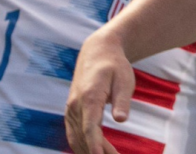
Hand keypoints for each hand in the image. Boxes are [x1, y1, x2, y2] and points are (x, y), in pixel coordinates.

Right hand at [66, 30, 134, 153]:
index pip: (89, 127)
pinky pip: (73, 134)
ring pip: (76, 138)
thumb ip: (122, 100)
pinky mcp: (71, 112)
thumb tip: (121, 120)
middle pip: (83, 136)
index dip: (94, 145)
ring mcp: (71, 109)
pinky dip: (82, 146)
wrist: (97, 52)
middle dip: (98, 153)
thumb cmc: (115, 66)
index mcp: (89, 97)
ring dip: (89, 151)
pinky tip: (95, 153)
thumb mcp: (125, 80)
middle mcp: (75, 105)